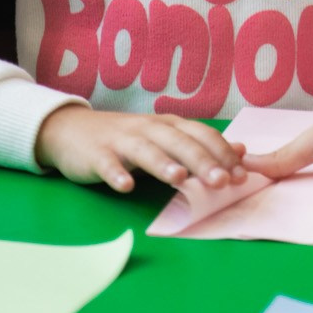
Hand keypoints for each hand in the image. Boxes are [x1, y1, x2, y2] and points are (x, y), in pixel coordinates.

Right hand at [34, 105, 245, 193]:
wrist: (71, 130)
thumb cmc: (126, 139)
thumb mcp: (166, 138)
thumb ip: (201, 145)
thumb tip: (240, 150)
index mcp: (169, 125)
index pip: (201, 135)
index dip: (222, 154)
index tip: (241, 176)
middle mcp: (149, 129)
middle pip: (179, 142)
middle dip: (201, 161)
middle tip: (221, 181)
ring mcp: (121, 141)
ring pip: (146, 151)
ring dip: (163, 164)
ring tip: (179, 179)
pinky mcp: (96, 155)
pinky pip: (108, 165)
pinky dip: (117, 174)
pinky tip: (126, 187)